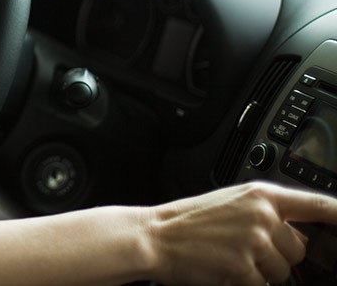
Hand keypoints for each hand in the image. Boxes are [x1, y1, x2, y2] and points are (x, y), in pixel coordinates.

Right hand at [148, 181, 336, 285]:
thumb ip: (265, 214)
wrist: (153, 236)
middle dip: (276, 255)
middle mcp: (262, 215)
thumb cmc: (187, 222)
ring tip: (228, 257)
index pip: (318, 204)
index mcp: (260, 195)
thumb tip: (297, 236)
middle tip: (241, 249)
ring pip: (281, 271)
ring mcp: (254, 241)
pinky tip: (222, 269)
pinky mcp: (244, 267)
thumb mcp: (229, 204)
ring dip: (259, 272)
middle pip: (297, 248)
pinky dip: (243, 283)